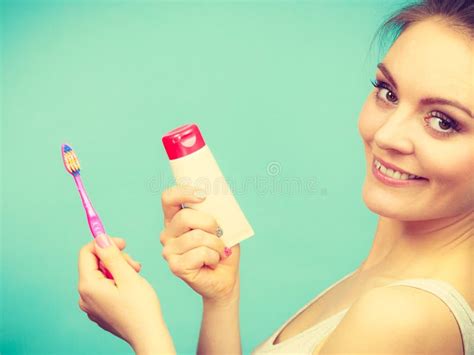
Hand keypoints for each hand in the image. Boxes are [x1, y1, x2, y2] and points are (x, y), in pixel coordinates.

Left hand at [77, 234, 175, 353]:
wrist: (148, 336)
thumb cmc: (141, 308)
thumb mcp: (128, 275)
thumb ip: (111, 255)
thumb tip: (100, 238)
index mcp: (88, 286)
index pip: (87, 252)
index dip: (104, 243)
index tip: (123, 243)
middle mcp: (84, 296)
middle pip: (95, 264)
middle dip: (115, 259)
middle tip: (135, 266)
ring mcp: (91, 305)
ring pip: (101, 275)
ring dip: (119, 270)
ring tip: (136, 277)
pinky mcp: (99, 311)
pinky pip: (104, 288)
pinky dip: (117, 282)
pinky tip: (131, 288)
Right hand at [160, 185, 239, 303]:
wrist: (226, 277)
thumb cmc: (223, 249)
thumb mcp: (222, 225)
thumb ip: (215, 212)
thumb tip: (217, 200)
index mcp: (175, 219)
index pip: (168, 198)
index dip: (184, 192)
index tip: (203, 195)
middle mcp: (167, 234)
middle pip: (185, 217)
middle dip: (210, 223)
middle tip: (218, 234)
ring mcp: (169, 251)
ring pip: (196, 236)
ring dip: (216, 244)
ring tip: (218, 252)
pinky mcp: (176, 266)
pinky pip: (200, 253)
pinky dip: (214, 256)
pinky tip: (211, 263)